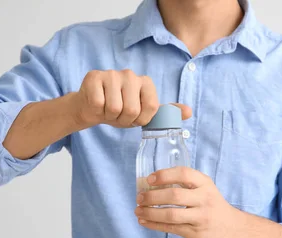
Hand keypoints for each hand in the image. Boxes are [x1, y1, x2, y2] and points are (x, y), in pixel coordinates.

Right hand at [72, 69, 191, 128]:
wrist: (93, 107)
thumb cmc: (120, 110)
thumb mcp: (145, 113)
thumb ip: (165, 112)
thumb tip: (189, 112)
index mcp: (145, 82)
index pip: (151, 107)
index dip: (141, 119)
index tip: (135, 116)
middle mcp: (130, 74)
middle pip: (132, 109)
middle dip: (124, 120)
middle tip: (118, 115)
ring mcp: (111, 74)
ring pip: (115, 108)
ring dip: (110, 116)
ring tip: (108, 109)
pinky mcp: (94, 77)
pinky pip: (99, 104)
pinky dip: (97, 111)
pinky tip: (97, 105)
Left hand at [134, 167, 241, 237]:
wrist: (231, 228)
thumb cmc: (211, 204)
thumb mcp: (205, 188)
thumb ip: (185, 184)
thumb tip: (151, 184)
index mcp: (205, 184)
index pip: (184, 174)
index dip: (164, 175)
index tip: (149, 179)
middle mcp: (204, 199)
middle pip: (174, 196)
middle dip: (152, 197)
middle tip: (139, 198)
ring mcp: (201, 218)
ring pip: (171, 215)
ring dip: (150, 213)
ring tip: (138, 211)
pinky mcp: (196, 233)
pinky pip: (171, 228)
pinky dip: (154, 225)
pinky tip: (144, 222)